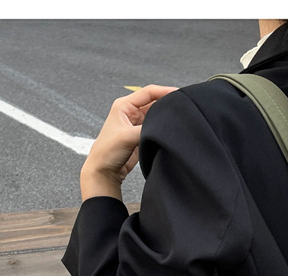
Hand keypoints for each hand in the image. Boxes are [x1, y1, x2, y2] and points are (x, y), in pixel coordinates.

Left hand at [80, 84, 177, 200]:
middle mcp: (130, 112)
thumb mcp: (128, 136)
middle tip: (183, 107)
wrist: (104, 172)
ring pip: (156, 115)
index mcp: (124, 105)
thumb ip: (147, 128)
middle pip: (154, 102)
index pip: (149, 92)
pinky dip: (163, 128)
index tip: (180, 94)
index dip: (165, 91)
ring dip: (166, 117)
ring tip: (178, 119)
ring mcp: (136, 124)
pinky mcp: (141, 136)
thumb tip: (166, 125)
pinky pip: (156, 128)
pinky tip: (171, 131)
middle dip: (168, 103)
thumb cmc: (107, 152)